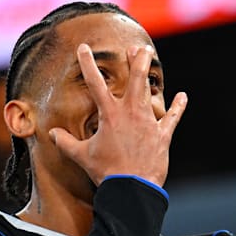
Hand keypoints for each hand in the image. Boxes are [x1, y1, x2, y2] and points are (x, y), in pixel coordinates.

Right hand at [50, 43, 186, 186]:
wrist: (131, 188)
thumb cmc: (106, 172)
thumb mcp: (82, 156)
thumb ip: (66, 142)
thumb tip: (52, 134)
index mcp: (109, 115)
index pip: (95, 84)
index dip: (87, 64)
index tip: (83, 48)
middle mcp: (130, 113)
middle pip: (134, 79)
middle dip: (135, 61)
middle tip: (137, 47)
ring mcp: (148, 122)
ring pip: (149, 91)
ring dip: (149, 73)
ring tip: (149, 55)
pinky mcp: (162, 134)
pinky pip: (172, 118)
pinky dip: (178, 107)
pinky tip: (183, 96)